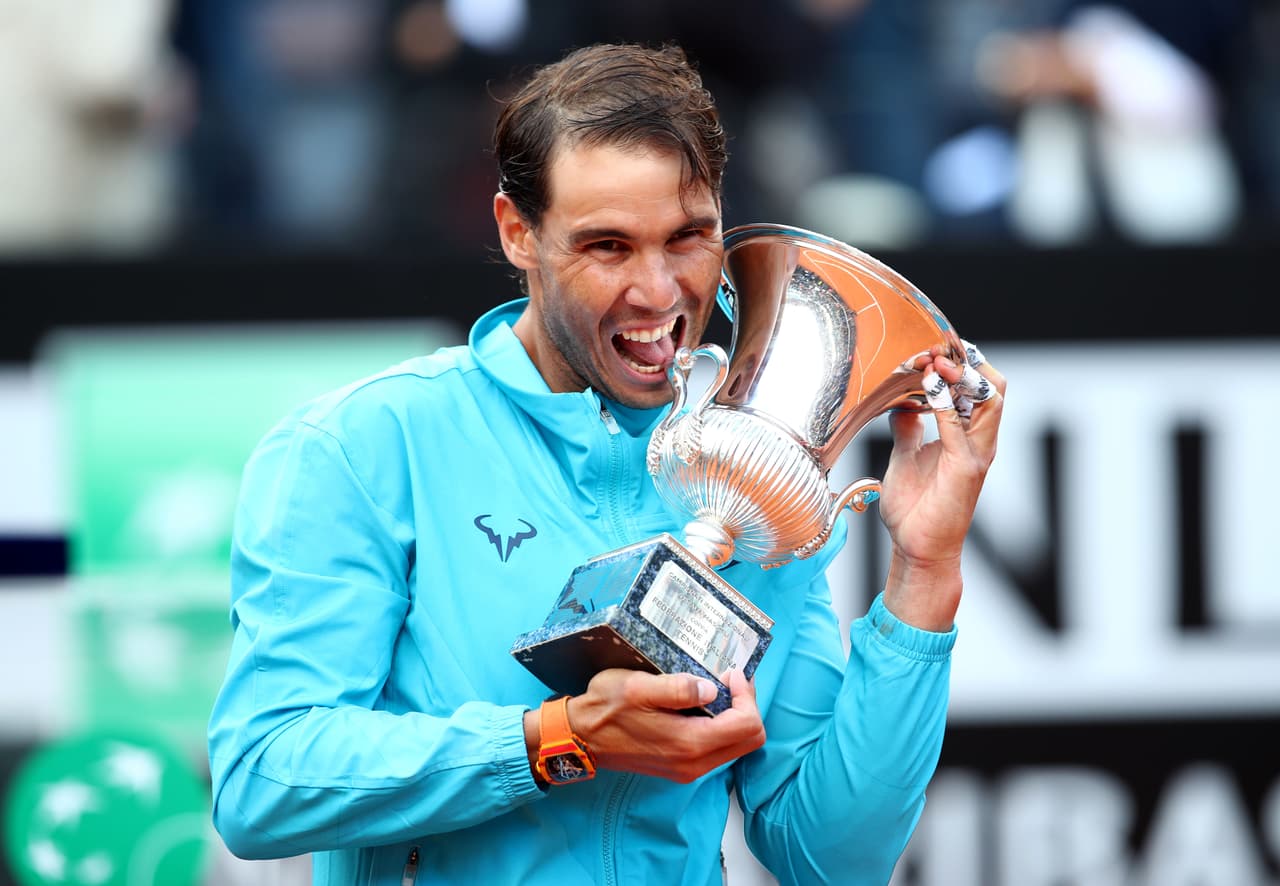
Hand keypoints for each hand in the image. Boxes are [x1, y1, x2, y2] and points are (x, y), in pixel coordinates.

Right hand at [567, 668, 764, 782]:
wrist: (581, 737)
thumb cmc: (606, 708)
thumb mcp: (638, 687)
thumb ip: (678, 688)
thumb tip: (711, 689)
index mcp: (689, 743)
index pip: (747, 726)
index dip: (746, 696)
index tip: (730, 673)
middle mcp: (695, 763)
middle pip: (750, 739)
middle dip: (746, 705)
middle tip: (729, 679)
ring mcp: (689, 769)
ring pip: (737, 745)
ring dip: (735, 715)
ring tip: (718, 687)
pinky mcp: (681, 767)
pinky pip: (719, 749)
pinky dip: (721, 726)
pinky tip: (704, 704)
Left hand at [878, 342, 1005, 629]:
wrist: (917, 549)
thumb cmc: (915, 508)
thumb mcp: (904, 455)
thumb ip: (909, 427)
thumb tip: (903, 403)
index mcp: (967, 435)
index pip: (978, 385)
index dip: (960, 361)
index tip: (929, 345)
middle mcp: (978, 441)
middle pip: (994, 384)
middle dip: (966, 360)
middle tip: (935, 346)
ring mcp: (976, 454)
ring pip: (990, 398)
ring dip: (961, 374)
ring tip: (935, 360)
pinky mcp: (967, 469)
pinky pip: (961, 427)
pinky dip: (944, 403)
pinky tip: (927, 389)